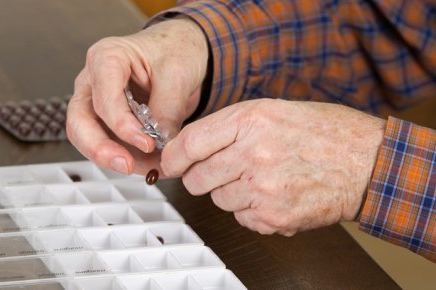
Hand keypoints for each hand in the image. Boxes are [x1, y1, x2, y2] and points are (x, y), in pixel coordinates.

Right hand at [67, 17, 207, 174]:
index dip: (122, 125)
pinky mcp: (107, 122)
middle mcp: (93, 81)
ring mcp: (96, 102)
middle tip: (128, 165)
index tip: (146, 142)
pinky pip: (107, 145)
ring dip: (113, 158)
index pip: (103, 97)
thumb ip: (167, 109)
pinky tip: (149, 165)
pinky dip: (127, 158)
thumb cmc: (173, 51)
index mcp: (107, 58)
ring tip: (147, 168)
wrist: (180, 52)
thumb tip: (160, 143)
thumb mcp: (178, 74)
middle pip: (80, 121)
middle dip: (100, 149)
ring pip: (86, 138)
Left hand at [161, 99, 385, 235]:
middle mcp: (253, 153)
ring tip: (260, 179)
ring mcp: (263, 188)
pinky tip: (273, 195)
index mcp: (251, 120)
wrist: (365, 162)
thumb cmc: (323, 132)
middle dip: (201, 178)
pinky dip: (251, 211)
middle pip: (197, 179)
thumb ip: (229, 127)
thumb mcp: (272, 111)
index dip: (173, 157)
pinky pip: (242, 219)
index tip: (171, 163)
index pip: (189, 143)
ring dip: (231, 193)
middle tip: (220, 172)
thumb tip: (189, 146)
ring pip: (219, 201)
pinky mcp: (274, 216)